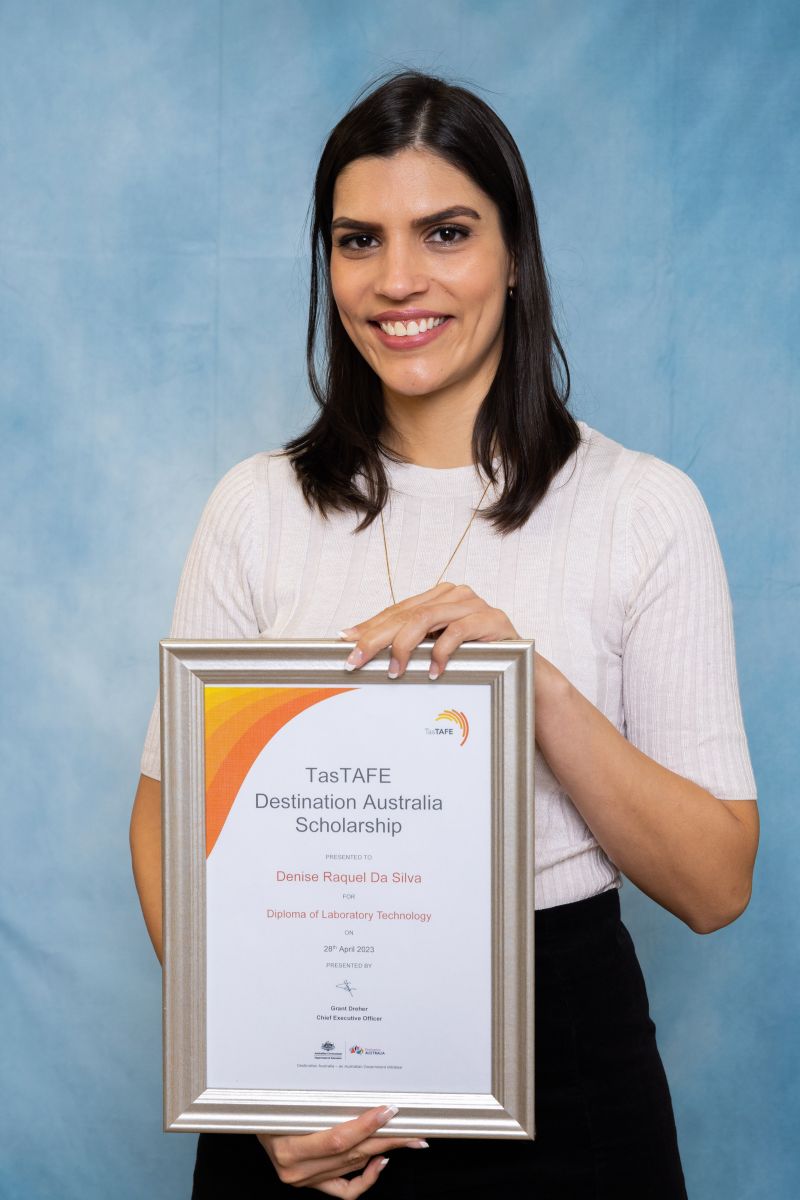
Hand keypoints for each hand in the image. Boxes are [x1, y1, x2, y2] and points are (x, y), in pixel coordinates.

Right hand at [257, 1104, 426, 1194]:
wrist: (252, 1118)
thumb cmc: (267, 1106)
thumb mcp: (282, 1101)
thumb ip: (312, 1101)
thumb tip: (350, 1086)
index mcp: (288, 1148)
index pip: (338, 1139)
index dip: (366, 1125)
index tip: (387, 1111)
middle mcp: (297, 1169)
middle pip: (352, 1153)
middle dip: (386, 1139)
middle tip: (412, 1127)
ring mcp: (306, 1180)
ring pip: (353, 1165)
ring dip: (383, 1150)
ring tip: (405, 1137)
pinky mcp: (313, 1185)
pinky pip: (346, 1189)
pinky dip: (367, 1178)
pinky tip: (380, 1162)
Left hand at [340, 582, 518, 678]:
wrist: (522, 670)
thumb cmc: (477, 660)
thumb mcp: (439, 650)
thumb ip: (413, 645)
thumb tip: (368, 654)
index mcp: (438, 597)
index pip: (396, 610)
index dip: (369, 625)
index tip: (345, 641)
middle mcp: (453, 595)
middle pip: (405, 613)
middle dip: (375, 637)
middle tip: (356, 659)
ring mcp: (473, 604)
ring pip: (426, 618)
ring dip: (404, 646)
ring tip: (394, 670)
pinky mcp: (490, 619)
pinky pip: (457, 632)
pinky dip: (440, 652)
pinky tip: (431, 671)